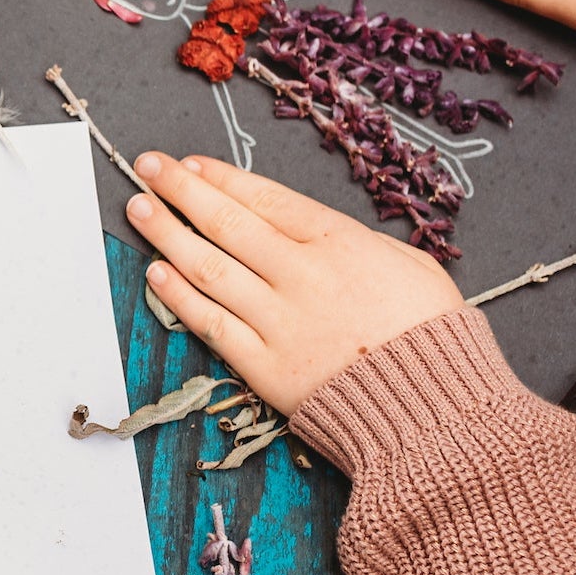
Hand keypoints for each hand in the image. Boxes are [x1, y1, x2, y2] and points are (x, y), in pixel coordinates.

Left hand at [127, 153, 462, 415]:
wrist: (436, 409)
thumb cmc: (431, 336)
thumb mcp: (411, 264)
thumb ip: (355, 241)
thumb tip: (311, 225)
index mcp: (340, 244)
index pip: (265, 199)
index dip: (221, 178)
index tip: (189, 164)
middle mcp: (302, 276)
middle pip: (228, 223)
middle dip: (182, 191)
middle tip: (148, 168)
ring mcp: (279, 322)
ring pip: (209, 268)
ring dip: (168, 234)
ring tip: (139, 209)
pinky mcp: (265, 367)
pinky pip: (212, 324)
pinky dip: (180, 297)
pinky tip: (156, 273)